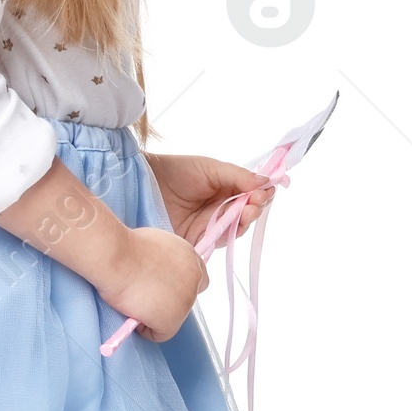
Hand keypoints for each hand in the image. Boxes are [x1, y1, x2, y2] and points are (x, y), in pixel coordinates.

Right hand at [101, 224, 209, 342]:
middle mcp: (194, 278)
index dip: (177, 286)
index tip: (161, 289)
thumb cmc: (125, 247)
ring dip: (154, 315)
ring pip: (172, 318)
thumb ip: (165, 260)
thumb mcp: (155, 245)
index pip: (196, 279)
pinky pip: (159, 334)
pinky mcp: (173, 319)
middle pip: (186, 300)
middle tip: (146, 298)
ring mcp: (186, 300)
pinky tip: (132, 316)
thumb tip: (156, 273)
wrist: (116, 256)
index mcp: (190, 257)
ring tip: (133, 304)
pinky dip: (144, 329)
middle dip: (169, 301)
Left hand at [143, 151, 275, 248]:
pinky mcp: (200, 240)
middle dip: (256, 207)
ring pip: (238, 229)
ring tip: (246, 212)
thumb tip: (266, 181)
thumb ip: (237, 176)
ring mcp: (212, 225)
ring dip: (246, 221)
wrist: (145, 184)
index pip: (253, 194)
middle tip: (255, 202)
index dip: (262, 193)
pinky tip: (230, 227)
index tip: (265, 191)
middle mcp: (222, 208)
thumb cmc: (176, 171)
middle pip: (249, 213)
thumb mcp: (210, 168)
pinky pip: (220, 242)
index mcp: (227, 188)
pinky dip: (228, 236)